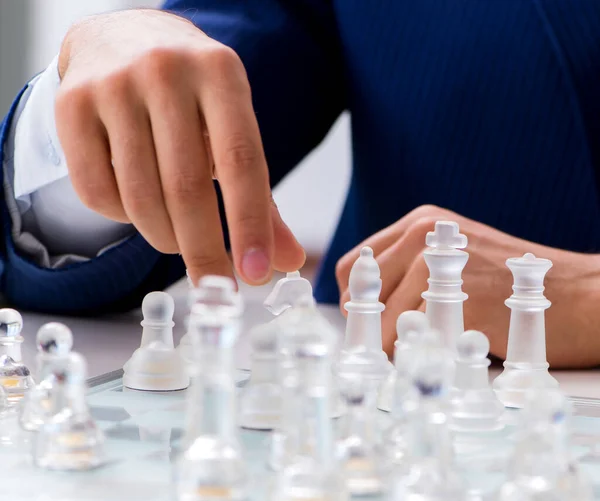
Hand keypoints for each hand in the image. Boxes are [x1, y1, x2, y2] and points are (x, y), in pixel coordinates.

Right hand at [56, 9, 304, 284]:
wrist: (121, 39)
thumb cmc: (189, 94)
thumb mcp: (232, 126)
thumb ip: (260, 196)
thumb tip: (288, 259)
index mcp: (220, 74)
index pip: (241, 161)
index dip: (249, 225)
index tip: (255, 275)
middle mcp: (166, 72)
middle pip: (187, 187)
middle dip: (204, 251)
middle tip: (217, 284)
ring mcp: (113, 86)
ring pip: (140, 197)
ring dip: (165, 237)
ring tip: (179, 238)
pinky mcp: (71, 105)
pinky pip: (96, 193)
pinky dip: (122, 218)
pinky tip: (137, 206)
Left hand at [336, 205, 599, 368]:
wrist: (581, 294)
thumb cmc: (513, 283)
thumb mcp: (455, 256)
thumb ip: (410, 272)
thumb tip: (361, 311)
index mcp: (420, 224)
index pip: (355, 266)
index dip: (354, 301)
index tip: (366, 325)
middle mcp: (424, 236)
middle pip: (360, 294)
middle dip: (365, 327)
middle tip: (383, 348)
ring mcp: (440, 265)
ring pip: (382, 320)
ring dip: (389, 346)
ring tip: (414, 356)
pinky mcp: (460, 298)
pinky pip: (413, 337)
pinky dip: (415, 355)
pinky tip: (435, 358)